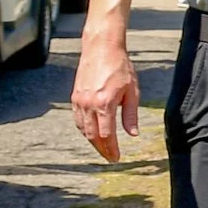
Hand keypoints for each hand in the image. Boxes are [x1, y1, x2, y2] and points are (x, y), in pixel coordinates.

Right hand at [71, 30, 141, 159]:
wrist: (101, 48)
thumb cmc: (120, 67)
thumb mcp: (132, 91)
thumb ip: (130, 115)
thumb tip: (132, 134)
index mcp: (105, 103)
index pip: (107, 135)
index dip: (111, 149)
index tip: (116, 158)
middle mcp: (89, 104)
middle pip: (93, 136)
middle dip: (102, 149)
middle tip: (110, 158)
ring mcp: (79, 101)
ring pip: (83, 129)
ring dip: (92, 142)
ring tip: (103, 148)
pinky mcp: (75, 97)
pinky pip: (78, 120)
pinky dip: (85, 130)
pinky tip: (92, 134)